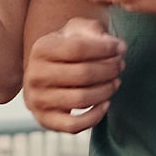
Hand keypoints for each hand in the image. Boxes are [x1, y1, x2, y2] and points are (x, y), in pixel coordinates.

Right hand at [24, 17, 125, 132]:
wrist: (46, 72)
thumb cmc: (67, 49)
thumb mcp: (76, 31)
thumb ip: (94, 30)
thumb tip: (116, 46)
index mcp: (41, 48)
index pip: (78, 48)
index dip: (105, 48)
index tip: (120, 48)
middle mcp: (35, 75)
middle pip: (82, 74)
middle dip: (109, 69)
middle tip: (121, 65)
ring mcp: (38, 100)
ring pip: (81, 99)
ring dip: (106, 90)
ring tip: (116, 82)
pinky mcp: (45, 120)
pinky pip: (73, 125)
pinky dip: (95, 116)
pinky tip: (106, 103)